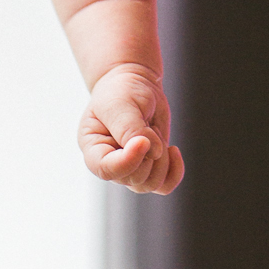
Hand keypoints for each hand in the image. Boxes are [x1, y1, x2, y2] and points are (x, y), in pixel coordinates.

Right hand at [79, 63, 183, 193]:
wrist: (135, 82)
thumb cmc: (121, 90)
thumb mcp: (121, 103)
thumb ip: (130, 128)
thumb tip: (153, 152)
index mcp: (93, 148)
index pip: (106, 170)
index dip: (127, 161)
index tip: (144, 141)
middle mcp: (110, 163)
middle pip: (133, 178)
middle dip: (149, 154)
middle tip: (147, 126)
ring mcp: (131, 168)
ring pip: (150, 184)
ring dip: (162, 160)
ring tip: (154, 132)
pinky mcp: (150, 167)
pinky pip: (165, 186)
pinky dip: (175, 172)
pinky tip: (174, 150)